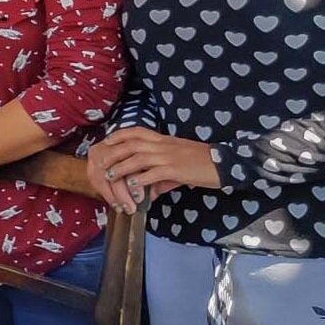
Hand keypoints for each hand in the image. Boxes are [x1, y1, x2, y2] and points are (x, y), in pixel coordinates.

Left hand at [88, 128, 217, 211]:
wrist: (224, 163)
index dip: (119, 136)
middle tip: (100, 163)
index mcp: (163, 140)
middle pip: (131, 144)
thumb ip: (161, 179)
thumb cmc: (201, 163)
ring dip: (121, 167)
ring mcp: (168, 157)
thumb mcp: (178, 166)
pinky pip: (152, 173)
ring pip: (138, 158)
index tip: (106, 142)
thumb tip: (149, 194)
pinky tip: (132, 186)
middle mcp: (163, 145)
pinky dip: (140, 180)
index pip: (136, 131)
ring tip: (110, 176)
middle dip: (113, 153)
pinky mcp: (175, 170)